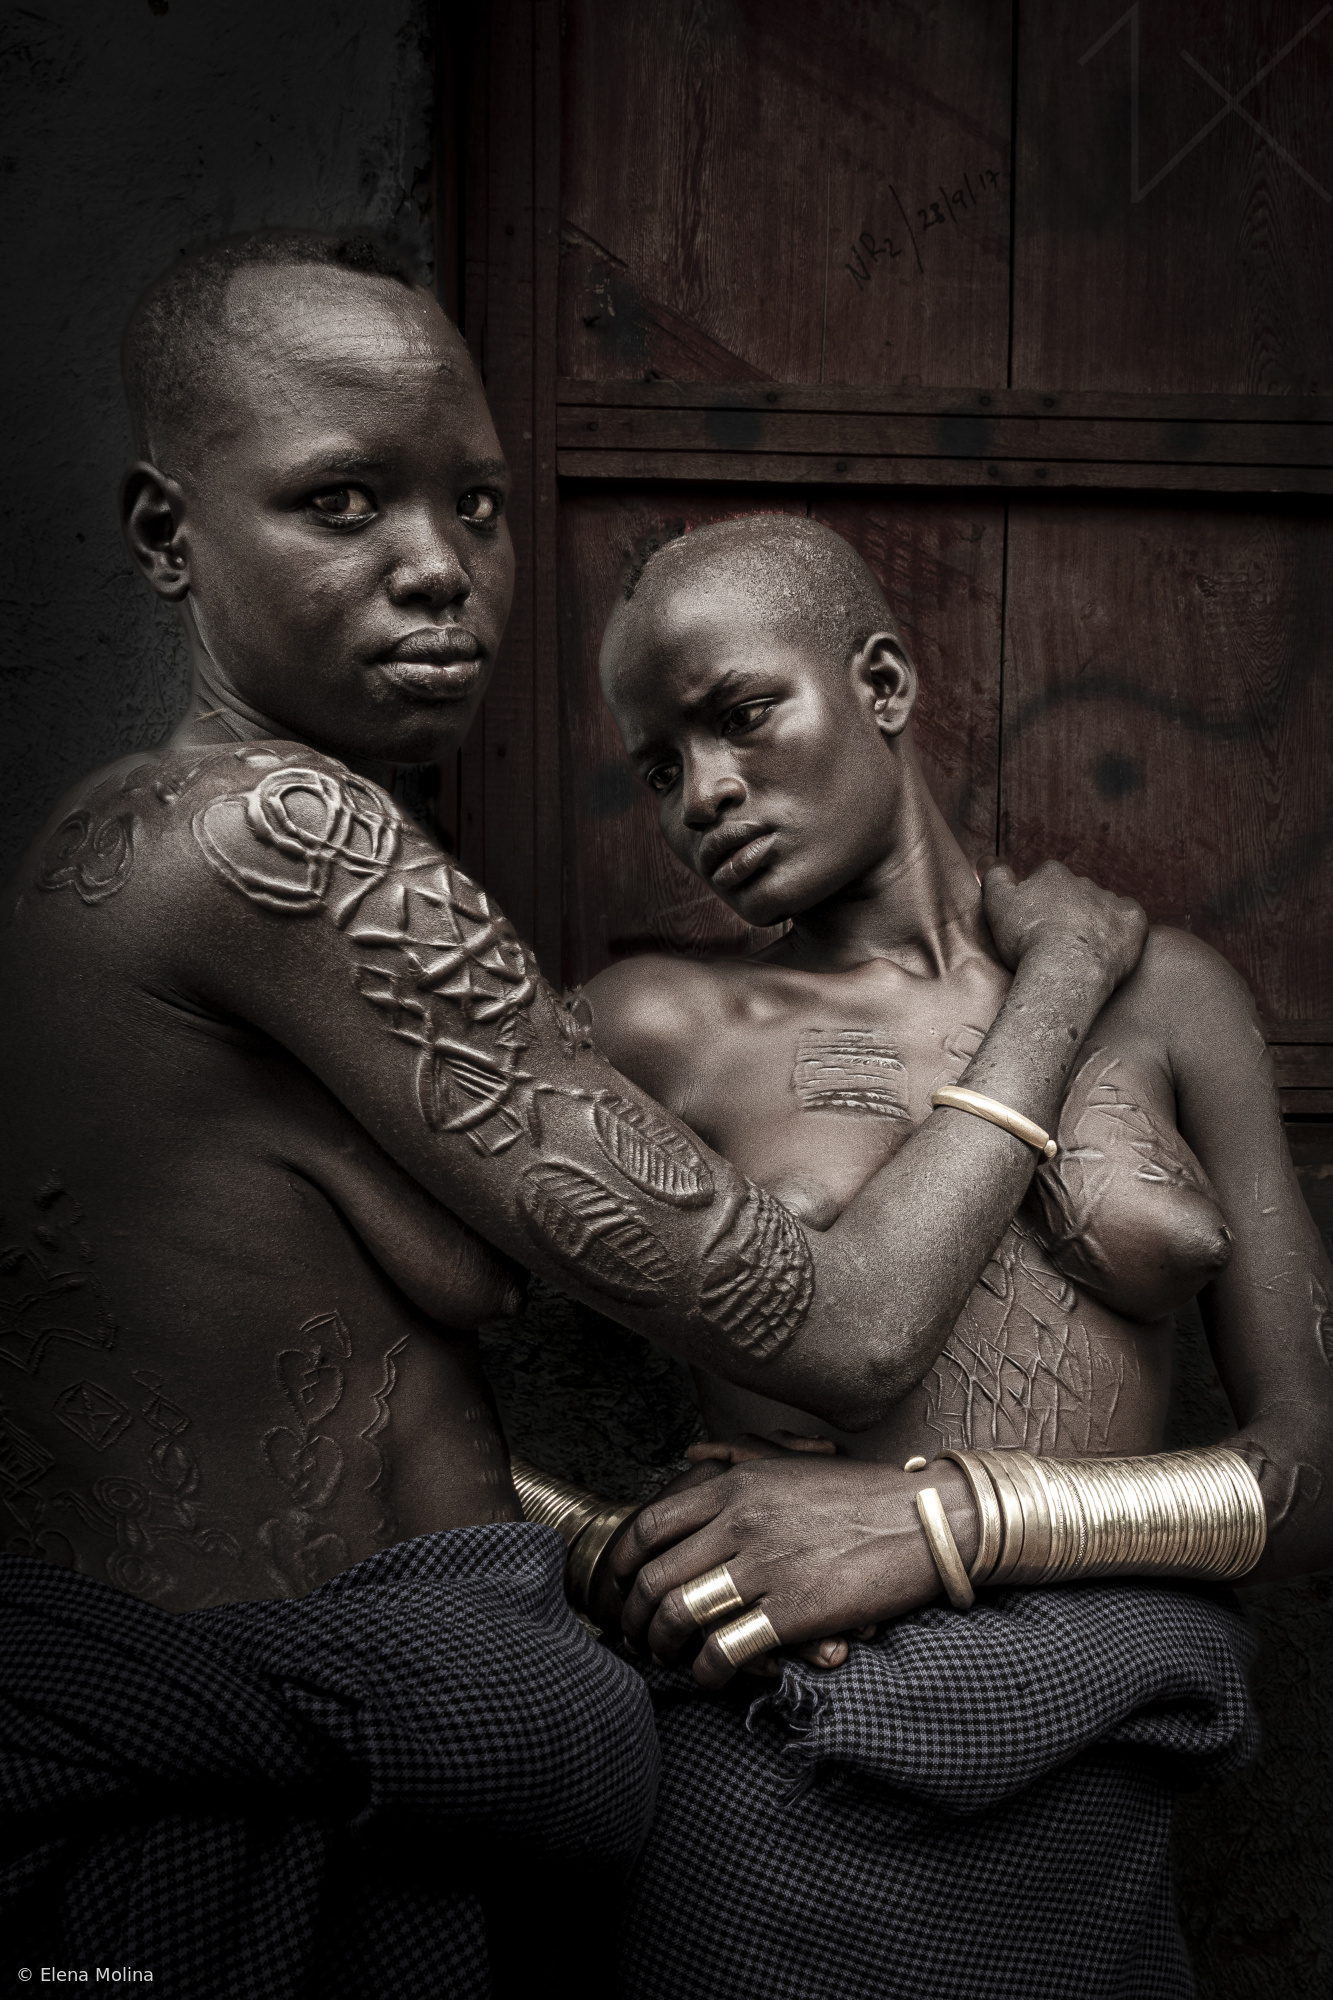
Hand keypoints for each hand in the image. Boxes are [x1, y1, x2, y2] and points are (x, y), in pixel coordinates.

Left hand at [609, 1454, 978, 1686]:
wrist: (925, 1520)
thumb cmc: (858, 1491)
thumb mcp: (790, 1459)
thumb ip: (736, 1456)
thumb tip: (689, 1454)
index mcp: (734, 1487)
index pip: (648, 1529)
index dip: (622, 1567)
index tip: (621, 1588)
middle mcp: (740, 1524)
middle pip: (653, 1579)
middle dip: (634, 1616)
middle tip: (636, 1635)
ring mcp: (766, 1569)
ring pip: (680, 1616)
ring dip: (663, 1646)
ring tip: (668, 1657)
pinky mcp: (794, 1613)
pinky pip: (726, 1650)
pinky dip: (708, 1670)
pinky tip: (713, 1674)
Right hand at [980, 857, 1146, 990]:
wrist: (1065, 971)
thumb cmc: (1026, 941)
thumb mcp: (997, 904)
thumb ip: (994, 876)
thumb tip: (988, 857)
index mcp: (1052, 873)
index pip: (1044, 880)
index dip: (1037, 904)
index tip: (1032, 926)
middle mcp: (1083, 880)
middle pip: (1074, 894)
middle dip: (1066, 912)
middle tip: (1054, 942)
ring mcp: (1111, 899)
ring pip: (1101, 907)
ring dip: (1093, 923)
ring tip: (1079, 953)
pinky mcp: (1133, 919)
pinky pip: (1129, 920)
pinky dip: (1120, 932)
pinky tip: (1108, 949)